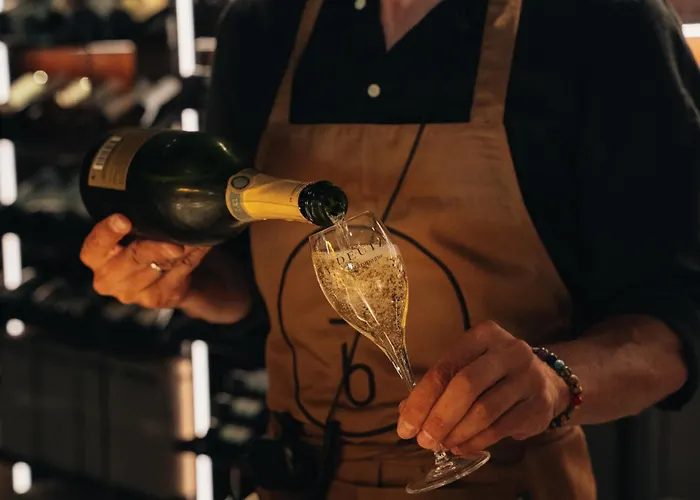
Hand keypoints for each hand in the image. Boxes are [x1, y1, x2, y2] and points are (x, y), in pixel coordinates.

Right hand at [80, 214, 210, 308]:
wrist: (160, 277)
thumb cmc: (139, 244)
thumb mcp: (129, 232)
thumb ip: (134, 221)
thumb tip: (154, 200)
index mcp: (95, 257)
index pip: (95, 245)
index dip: (108, 232)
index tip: (123, 219)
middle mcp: (108, 279)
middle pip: (134, 259)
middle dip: (156, 249)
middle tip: (175, 245)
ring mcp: (133, 293)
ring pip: (162, 266)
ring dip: (183, 249)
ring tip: (196, 235)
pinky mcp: (157, 299)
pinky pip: (180, 272)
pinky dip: (194, 256)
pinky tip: (203, 244)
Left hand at [397, 321, 568, 455]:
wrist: (548, 380)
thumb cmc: (495, 374)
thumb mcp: (468, 366)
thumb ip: (440, 385)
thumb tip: (408, 413)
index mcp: (483, 336)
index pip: (445, 367)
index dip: (422, 399)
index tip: (406, 424)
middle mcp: (509, 351)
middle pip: (465, 386)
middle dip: (439, 417)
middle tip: (423, 440)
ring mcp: (528, 377)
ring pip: (484, 410)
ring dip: (457, 432)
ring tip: (441, 445)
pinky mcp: (539, 404)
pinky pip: (500, 428)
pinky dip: (476, 441)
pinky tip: (461, 447)